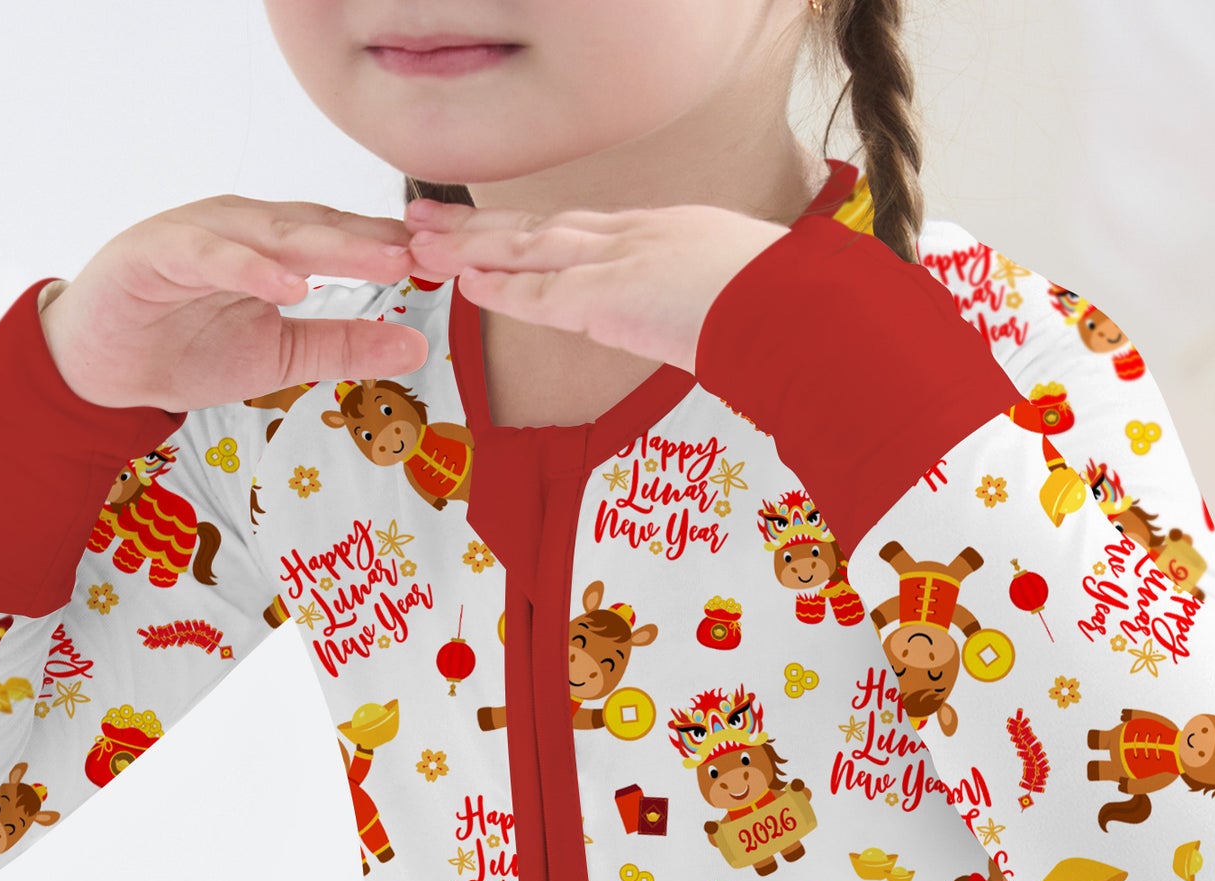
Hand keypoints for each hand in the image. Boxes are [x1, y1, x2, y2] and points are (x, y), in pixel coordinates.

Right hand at [39, 196, 429, 411]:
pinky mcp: (156, 252)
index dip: (390, 246)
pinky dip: (250, 268)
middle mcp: (243, 227)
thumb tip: (417, 343)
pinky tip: (288, 285)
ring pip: (271, 233)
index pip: (342, 236)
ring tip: (378, 260)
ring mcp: (199, 233)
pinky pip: (211, 255)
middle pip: (317, 227)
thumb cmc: (190, 350)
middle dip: (373, 238)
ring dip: (327, 245)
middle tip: (425, 253)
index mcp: (274, 244)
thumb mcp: (283, 356)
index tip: (445, 262)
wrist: (105, 370)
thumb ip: (344, 345)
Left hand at [402, 196, 790, 371]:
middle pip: (541, 226)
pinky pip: (539, 293)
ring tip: (421, 245)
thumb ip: (705, 303)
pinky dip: (498, 288)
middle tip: (428, 220)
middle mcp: (634, 235)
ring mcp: (619, 261)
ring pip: (526, 249)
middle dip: (481, 225)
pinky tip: (462, 284)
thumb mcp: (740, 294)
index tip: (496, 227)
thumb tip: (705, 327)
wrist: (793, 307)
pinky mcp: (609, 296)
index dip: (532, 230)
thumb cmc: (783, 309)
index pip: (582, 229)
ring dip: (470, 248)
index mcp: (665, 233)